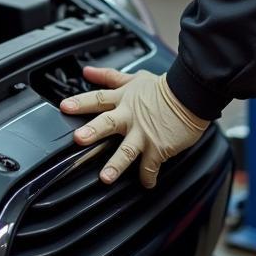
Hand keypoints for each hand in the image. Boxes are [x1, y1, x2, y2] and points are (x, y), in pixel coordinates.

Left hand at [59, 67, 208, 187]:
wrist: (191, 96)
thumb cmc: (163, 88)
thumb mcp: (134, 78)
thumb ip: (108, 77)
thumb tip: (87, 71)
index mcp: (123, 100)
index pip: (98, 99)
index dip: (80, 102)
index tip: (65, 107)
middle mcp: (130, 116)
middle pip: (108, 123)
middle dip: (93, 131)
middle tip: (79, 138)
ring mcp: (144, 133)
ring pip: (127, 150)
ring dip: (116, 164)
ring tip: (105, 178)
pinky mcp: (159, 147)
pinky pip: (151, 166)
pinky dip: (148, 177)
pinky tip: (145, 184)